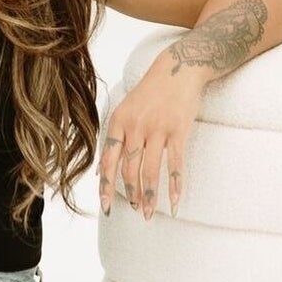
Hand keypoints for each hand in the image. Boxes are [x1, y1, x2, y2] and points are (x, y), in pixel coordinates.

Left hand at [97, 70, 204, 219]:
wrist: (177, 68)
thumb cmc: (149, 93)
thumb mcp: (125, 110)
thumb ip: (115, 138)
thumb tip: (102, 171)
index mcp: (118, 122)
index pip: (108, 160)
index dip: (106, 185)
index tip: (106, 206)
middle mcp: (135, 126)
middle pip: (129, 168)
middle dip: (130, 194)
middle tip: (135, 211)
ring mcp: (157, 128)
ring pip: (150, 170)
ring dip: (149, 195)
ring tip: (149, 212)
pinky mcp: (178, 130)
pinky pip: (175, 163)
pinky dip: (174, 185)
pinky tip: (174, 201)